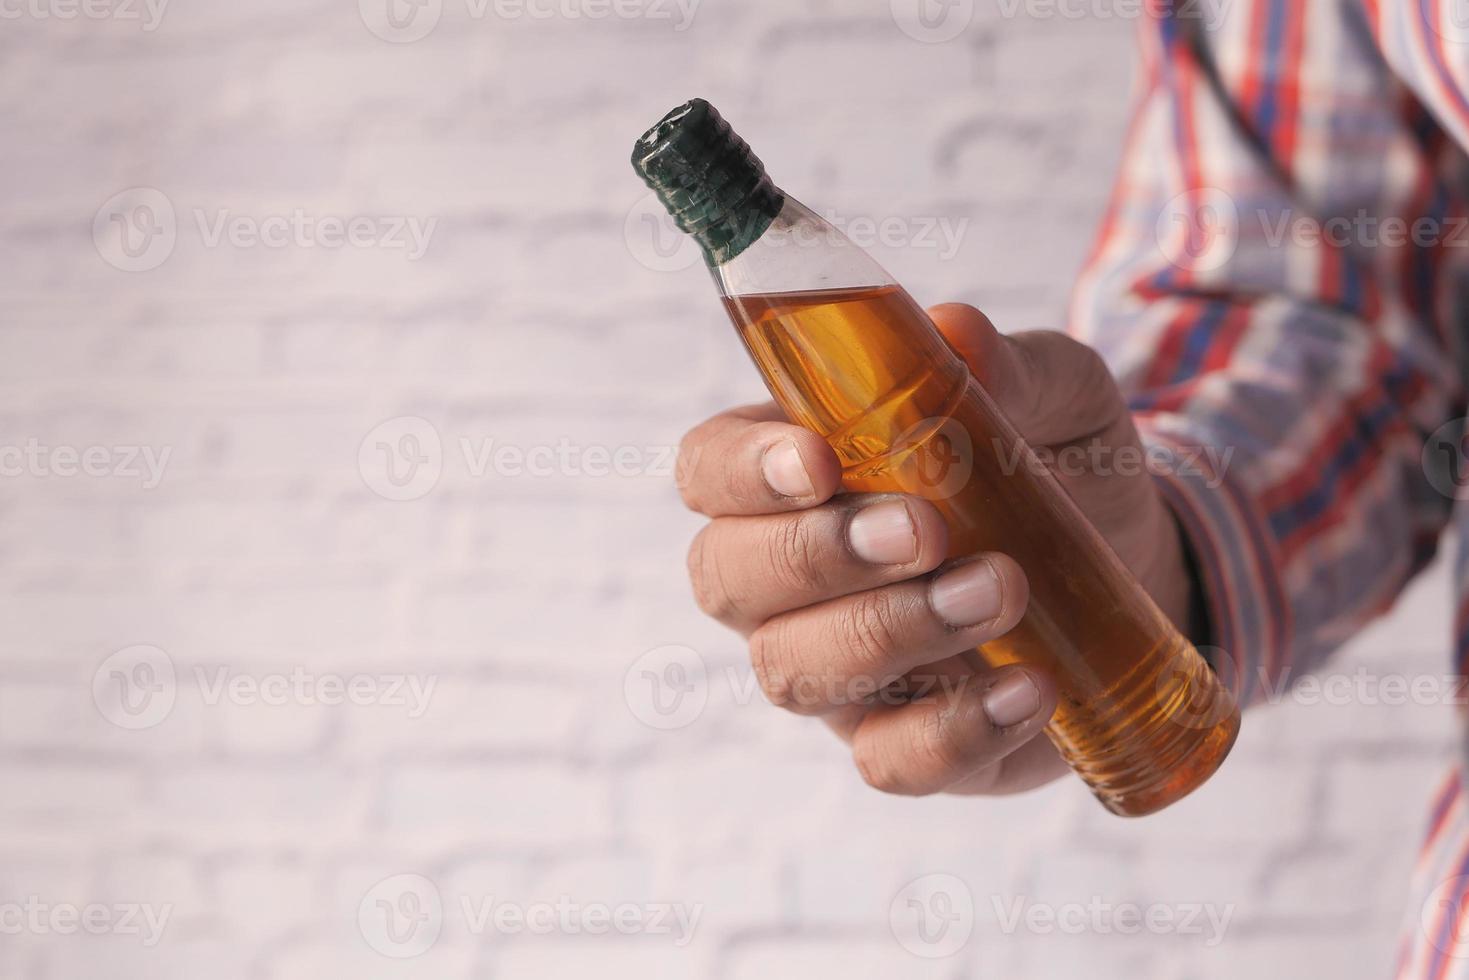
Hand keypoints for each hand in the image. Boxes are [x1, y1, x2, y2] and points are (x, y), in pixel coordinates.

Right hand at [676, 304, 1196, 795]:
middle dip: (817, 555)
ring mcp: (838, 670)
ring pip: (794, 671)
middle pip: (728, 580)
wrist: (1132, 565)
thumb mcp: (1053, 396)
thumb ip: (1007, 364)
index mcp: (795, 475)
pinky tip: (1031, 689)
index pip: (707, 471)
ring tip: (1002, 590)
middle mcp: (788, 581)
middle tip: (927, 530)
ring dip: (890, 633)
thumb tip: (959, 335)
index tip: (818, 459)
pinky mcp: (902, 742)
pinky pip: (887, 760)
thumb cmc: (1057, 464)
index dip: (740, 472)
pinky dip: (954, 731)